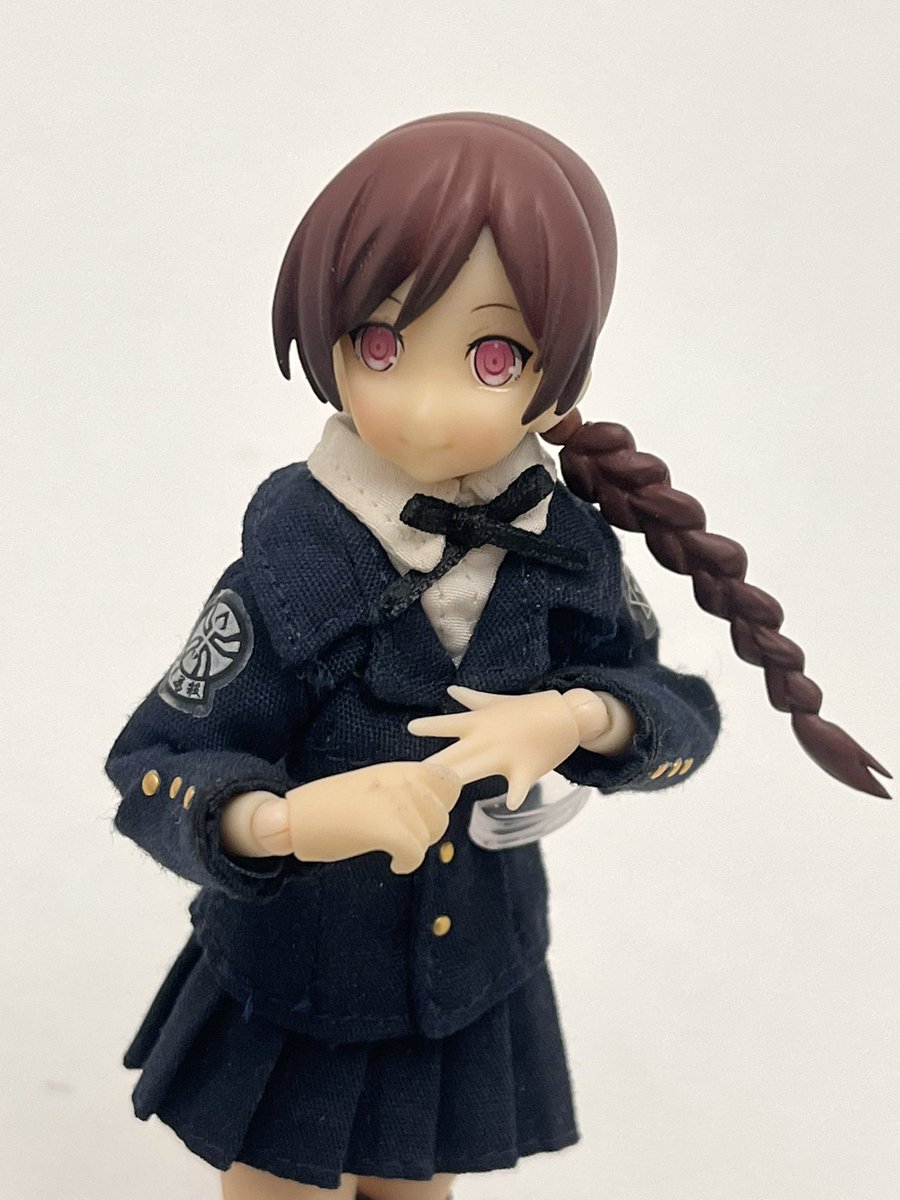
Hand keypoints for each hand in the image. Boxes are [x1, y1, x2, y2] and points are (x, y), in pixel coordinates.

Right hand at [285, 761, 459, 873]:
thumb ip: (403, 791)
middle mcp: (398, 781)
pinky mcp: (383, 828)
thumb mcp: (372, 787)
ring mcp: (392, 803)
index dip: (445, 801)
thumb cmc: (330, 808)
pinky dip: (407, 863)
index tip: (425, 816)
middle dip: (431, 830)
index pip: (447, 778)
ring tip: (398, 851)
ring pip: (430, 833)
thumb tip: (433, 807)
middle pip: (442, 811)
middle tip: (409, 839)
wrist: (293, 818)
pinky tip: (395, 865)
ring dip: (418, 847)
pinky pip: (415, 851)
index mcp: (396, 769)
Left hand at [408, 686, 582, 809]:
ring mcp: (506, 754)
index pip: (448, 724)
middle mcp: (488, 739)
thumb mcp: (496, 702)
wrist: (566, 716)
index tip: (410, 728)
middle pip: (455, 753)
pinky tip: (510, 804)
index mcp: (480, 723)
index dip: (429, 726)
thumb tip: (451, 691)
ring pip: (478, 768)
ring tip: (445, 788)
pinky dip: (516, 794)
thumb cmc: (527, 710)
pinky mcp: (526, 769)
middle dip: (433, 764)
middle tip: (410, 774)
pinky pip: (519, 785)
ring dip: (461, 777)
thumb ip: (472, 700)